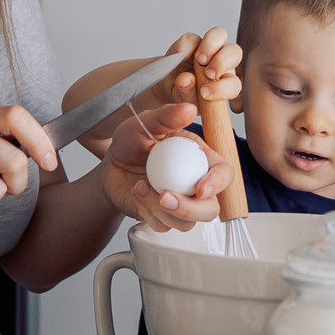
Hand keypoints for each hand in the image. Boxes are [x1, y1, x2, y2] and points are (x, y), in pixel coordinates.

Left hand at [100, 101, 231, 231]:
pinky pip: (164, 226)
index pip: (223, 174)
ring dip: (161, 209)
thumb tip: (189, 109)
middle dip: (190, 209)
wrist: (111, 166)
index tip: (200, 188)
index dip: (217, 184)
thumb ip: (166, 116)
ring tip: (141, 187)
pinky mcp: (165, 217)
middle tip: (164, 197)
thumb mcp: (144, 124)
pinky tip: (137, 193)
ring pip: (187, 223)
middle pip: (210, 208)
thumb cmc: (131, 142)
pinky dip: (147, 212)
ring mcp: (182, 204)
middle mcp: (195, 184)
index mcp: (201, 159)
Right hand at [158, 28, 241, 112]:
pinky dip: (185, 47)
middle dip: (222, 62)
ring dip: (210, 46)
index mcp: (225, 84)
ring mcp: (207, 49)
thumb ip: (187, 93)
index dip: (223, 88)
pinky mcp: (191, 42)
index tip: (204, 93)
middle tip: (208, 73)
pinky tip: (180, 58)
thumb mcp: (184, 102)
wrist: (166, 87)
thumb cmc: (183, 96)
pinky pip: (191, 38)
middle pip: (234, 53)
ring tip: (197, 60)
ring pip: (220, 34)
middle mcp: (221, 64)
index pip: (234, 85)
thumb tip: (186, 79)